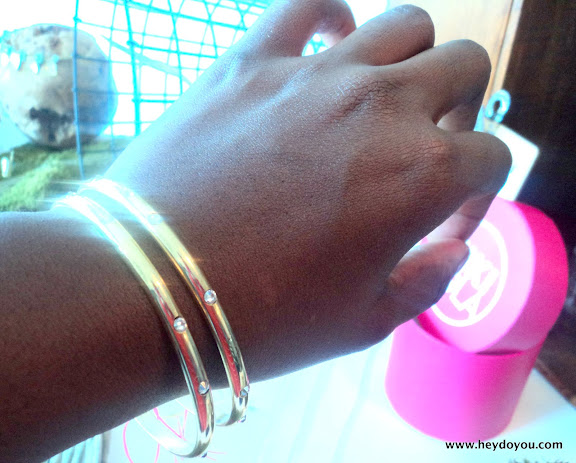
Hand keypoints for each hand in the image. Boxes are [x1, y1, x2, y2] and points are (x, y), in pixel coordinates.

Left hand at [105, 0, 510, 379]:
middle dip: (461, 108)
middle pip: (464, 66)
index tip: (440, 223)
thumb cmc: (263, 318)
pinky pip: (308, 4)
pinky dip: (332, 18)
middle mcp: (382, 108)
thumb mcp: (364, 324)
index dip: (475, 195)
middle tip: (427, 145)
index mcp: (422, 175)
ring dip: (413, 60)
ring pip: (406, 24)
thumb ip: (425, 283)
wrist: (152, 287)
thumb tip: (451, 250)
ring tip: (383, 99)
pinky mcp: (251, 60)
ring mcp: (315, 74)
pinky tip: (329, 49)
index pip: (491, 159)